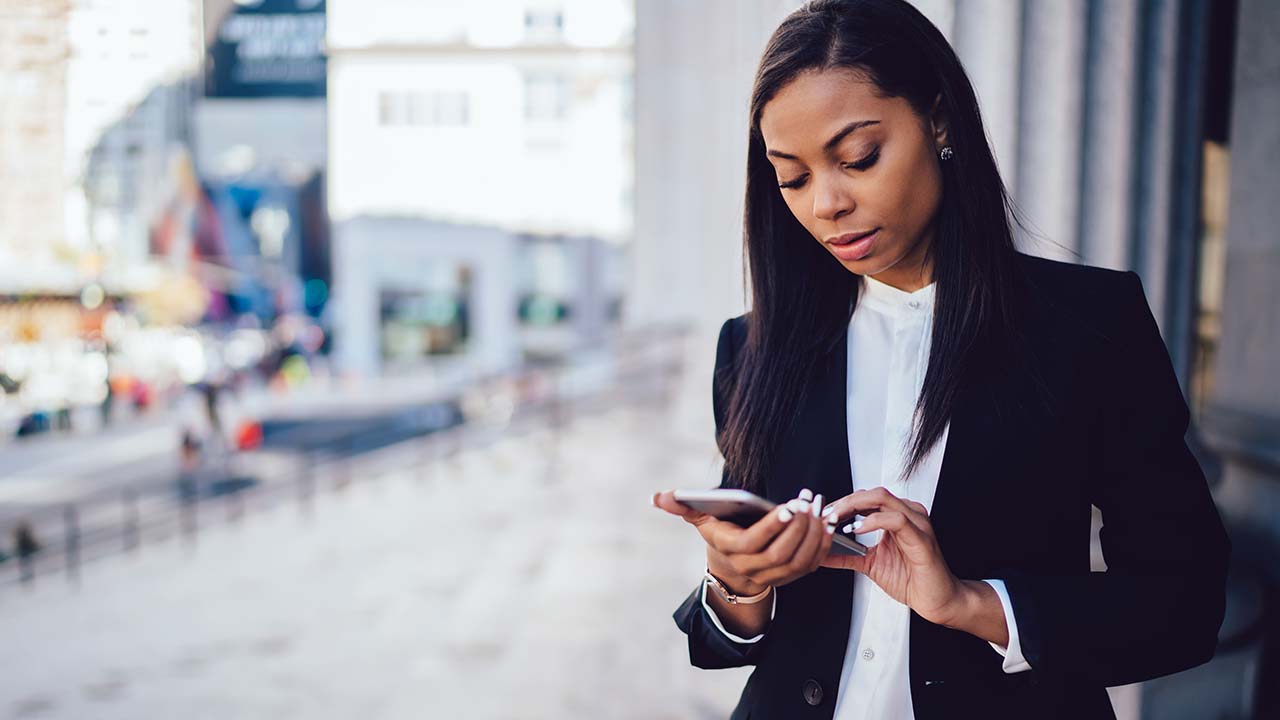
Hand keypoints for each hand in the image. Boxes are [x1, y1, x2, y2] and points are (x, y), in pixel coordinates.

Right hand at [653, 488, 836, 592]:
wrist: (731, 567)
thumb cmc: (719, 533)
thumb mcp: (699, 518)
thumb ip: (681, 506)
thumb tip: (658, 497)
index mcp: (729, 550)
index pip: (752, 543)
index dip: (771, 527)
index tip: (787, 506)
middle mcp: (750, 568)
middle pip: (779, 554)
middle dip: (798, 528)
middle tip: (808, 503)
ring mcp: (772, 577)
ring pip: (798, 562)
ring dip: (813, 536)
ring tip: (820, 510)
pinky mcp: (790, 577)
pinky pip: (811, 565)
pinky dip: (822, 545)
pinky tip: (827, 523)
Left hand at [819, 487, 964, 625]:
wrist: (936, 600)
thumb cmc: (911, 580)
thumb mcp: (870, 564)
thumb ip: (847, 555)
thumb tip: (822, 553)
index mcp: (897, 516)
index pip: (866, 498)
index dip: (842, 503)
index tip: (822, 514)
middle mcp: (908, 514)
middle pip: (872, 494)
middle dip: (844, 501)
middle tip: (825, 514)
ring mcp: (916, 524)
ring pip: (883, 499)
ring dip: (854, 507)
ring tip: (836, 519)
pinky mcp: (921, 539)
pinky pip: (897, 520)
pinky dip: (874, 521)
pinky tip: (857, 529)